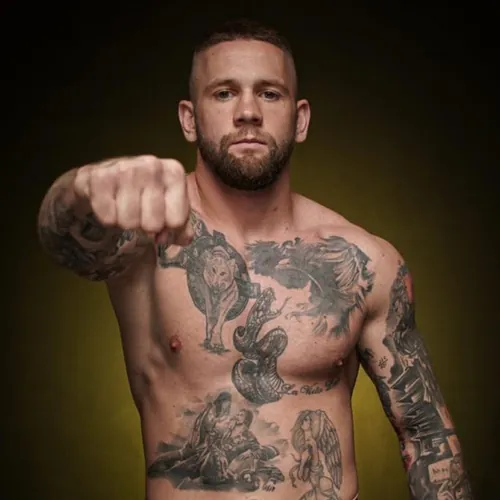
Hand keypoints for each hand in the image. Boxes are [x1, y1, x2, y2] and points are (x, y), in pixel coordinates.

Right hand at [73, 155, 192, 245]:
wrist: (105, 179)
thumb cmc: (143, 195)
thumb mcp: (169, 208)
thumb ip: (181, 228)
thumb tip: (177, 239)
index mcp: (174, 172)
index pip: (176, 221)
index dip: (167, 229)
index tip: (160, 219)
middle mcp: (152, 164)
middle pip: (153, 224)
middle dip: (144, 226)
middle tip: (138, 213)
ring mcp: (124, 167)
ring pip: (129, 222)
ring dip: (124, 222)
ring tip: (123, 207)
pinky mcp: (98, 176)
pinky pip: (107, 218)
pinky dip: (107, 218)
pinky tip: (109, 203)